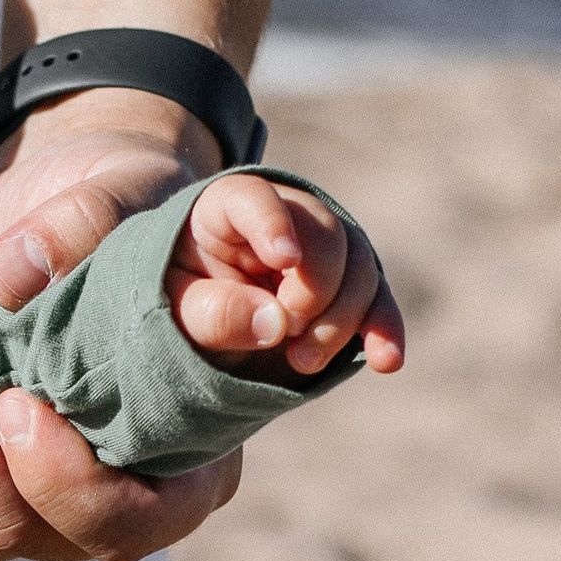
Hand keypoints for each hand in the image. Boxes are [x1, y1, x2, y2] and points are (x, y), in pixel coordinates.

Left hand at [0, 87, 236, 560]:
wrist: (59, 205)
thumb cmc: (123, 209)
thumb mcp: (132, 198)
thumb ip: (96, 230)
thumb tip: (8, 275)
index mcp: (174, 464)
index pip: (122, 525)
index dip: (62, 483)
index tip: (14, 401)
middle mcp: (93, 504)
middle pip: (12, 530)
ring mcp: (9, 501)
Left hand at [168, 172, 403, 377]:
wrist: (199, 318)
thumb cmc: (181, 302)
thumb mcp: (176, 310)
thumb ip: (216, 313)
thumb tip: (274, 324)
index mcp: (227, 207)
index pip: (255, 199)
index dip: (274, 224)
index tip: (284, 259)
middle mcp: (287, 215)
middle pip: (324, 236)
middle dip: (314, 292)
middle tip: (286, 335)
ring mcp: (324, 246)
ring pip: (358, 267)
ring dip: (341, 320)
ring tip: (302, 361)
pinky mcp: (348, 282)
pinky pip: (378, 298)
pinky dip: (383, 329)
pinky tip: (385, 361)